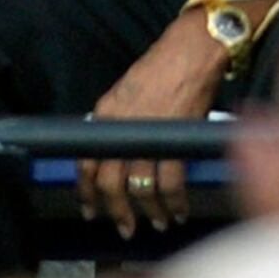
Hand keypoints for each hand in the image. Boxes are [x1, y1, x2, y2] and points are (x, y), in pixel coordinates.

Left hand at [78, 9, 229, 237]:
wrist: (193, 50)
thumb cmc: (163, 65)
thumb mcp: (125, 91)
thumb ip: (117, 122)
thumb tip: (115, 152)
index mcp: (106, 115)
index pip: (86, 163)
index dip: (87, 193)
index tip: (91, 210)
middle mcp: (122, 129)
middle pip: (110, 183)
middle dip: (117, 211)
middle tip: (126, 228)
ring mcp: (148, 135)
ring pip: (140, 188)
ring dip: (149, 212)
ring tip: (159, 223)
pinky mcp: (175, 139)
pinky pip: (171, 183)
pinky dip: (175, 202)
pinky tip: (179, 210)